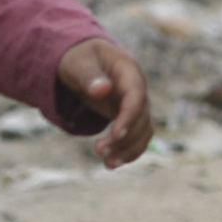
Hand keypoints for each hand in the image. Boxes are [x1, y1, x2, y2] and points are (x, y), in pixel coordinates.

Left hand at [58, 37, 155, 167]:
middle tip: (99, 151)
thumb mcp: (78, 63)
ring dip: (128, 150)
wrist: (83, 59)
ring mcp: (136, 103)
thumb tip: (103, 89)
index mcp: (128, 70)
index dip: (129, 117)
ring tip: (107, 164)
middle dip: (124, 139)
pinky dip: (128, 151)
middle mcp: (137, 88)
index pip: (136, 96)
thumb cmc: (79, 58)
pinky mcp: (129, 116)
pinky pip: (137, 136)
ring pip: (143, 131)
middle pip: (142, 118)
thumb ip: (89, 76)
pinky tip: (112, 163)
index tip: (116, 135)